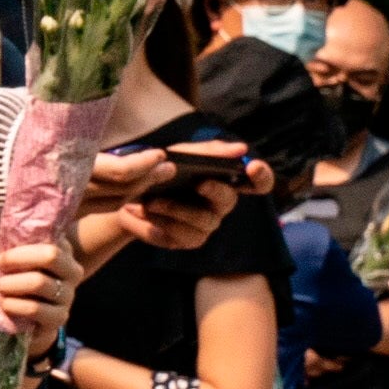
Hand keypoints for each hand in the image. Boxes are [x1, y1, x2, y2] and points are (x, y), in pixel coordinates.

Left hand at [0, 219, 83, 352]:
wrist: (25, 314)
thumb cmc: (13, 272)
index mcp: (62, 248)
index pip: (49, 235)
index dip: (21, 240)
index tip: (1, 248)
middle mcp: (71, 271)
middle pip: (50, 256)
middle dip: (17, 259)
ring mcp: (67, 295)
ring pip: (39, 283)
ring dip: (11, 284)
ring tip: (0, 286)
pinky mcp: (58, 318)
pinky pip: (35, 308)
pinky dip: (14, 305)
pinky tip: (5, 303)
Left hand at [91, 141, 253, 254]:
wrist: (125, 197)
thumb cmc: (161, 174)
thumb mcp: (180, 155)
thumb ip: (208, 151)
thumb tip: (241, 148)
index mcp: (224, 181)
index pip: (257, 182)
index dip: (262, 176)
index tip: (253, 167)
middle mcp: (220, 205)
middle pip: (229, 200)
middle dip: (215, 190)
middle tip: (199, 183)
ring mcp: (206, 224)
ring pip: (204, 220)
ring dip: (176, 208)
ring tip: (152, 200)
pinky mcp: (188, 240)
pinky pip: (183, 234)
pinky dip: (162, 222)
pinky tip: (145, 212)